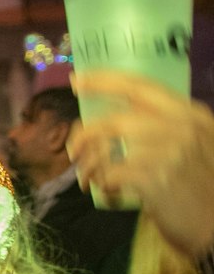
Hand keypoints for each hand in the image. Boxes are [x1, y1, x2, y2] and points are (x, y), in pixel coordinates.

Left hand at [71, 72, 213, 260]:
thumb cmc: (201, 186)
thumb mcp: (192, 146)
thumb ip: (162, 127)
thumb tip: (109, 120)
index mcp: (190, 114)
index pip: (140, 87)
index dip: (104, 80)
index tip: (76, 80)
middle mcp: (181, 127)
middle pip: (112, 120)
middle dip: (83, 135)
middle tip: (72, 151)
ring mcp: (168, 152)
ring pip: (104, 148)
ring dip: (88, 166)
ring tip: (90, 178)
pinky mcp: (155, 178)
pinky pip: (108, 175)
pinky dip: (101, 185)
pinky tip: (110, 193)